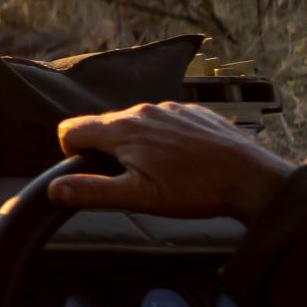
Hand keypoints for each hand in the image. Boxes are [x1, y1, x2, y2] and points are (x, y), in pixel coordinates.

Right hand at [49, 101, 293, 219]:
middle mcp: (142, 110)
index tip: (90, 173)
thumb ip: (92, 191)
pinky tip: (185, 161)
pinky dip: (165, 139)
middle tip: (134, 180)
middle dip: (107, 151)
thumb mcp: (138, 198)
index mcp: (122, 130)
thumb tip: (54, 189)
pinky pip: (164, 121)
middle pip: (103, 126)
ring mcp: (170, 108)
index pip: (71, 129)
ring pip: (135, 123)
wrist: (252, 178)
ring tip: (163, 173)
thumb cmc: (196, 189)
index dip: (70, 153)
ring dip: (137, 145)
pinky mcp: (193, 112)